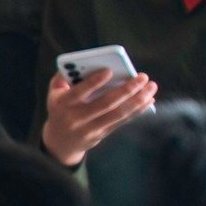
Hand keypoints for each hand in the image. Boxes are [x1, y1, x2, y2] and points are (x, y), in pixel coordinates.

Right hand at [42, 71, 157, 166]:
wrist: (60, 142)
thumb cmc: (61, 109)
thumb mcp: (54, 93)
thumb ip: (64, 77)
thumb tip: (81, 63)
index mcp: (63, 104)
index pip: (78, 92)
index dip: (94, 82)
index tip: (110, 70)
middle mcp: (77, 118)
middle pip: (105, 104)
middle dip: (126, 89)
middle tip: (142, 77)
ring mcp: (91, 128)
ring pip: (118, 114)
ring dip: (138, 100)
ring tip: (151, 87)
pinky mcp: (102, 134)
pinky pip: (122, 121)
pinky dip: (137, 110)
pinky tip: (149, 100)